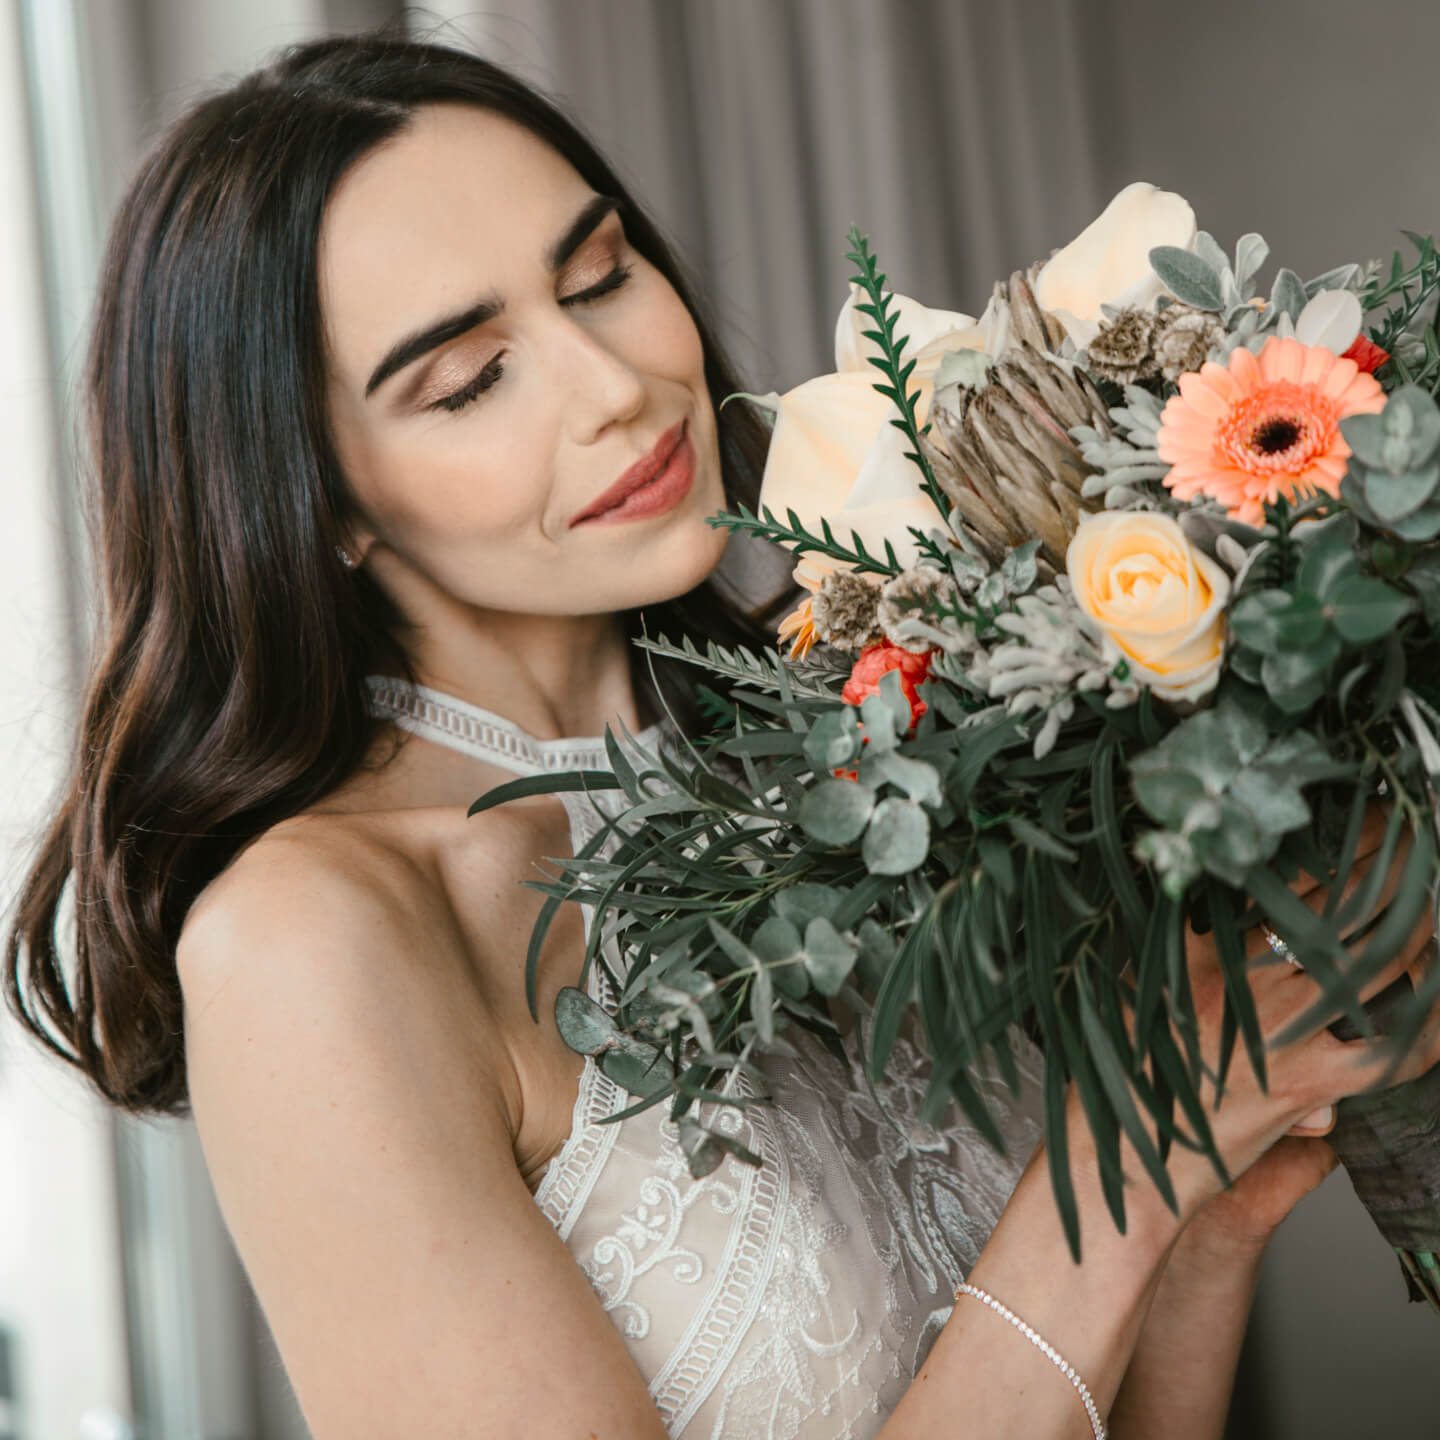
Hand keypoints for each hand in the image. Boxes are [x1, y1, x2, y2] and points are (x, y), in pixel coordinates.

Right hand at [1104, 803, 1439, 1243]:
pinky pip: (1393, 1048)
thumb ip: (1185, 946)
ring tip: (1438, 904)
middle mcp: (1242, 977)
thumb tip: (1226, 910)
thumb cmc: (1124, 1077)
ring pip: (1379, 964)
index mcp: (1198, 946)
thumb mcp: (1137, 987)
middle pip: (1344, 906)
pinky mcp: (1306, 1082)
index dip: (1341, 841)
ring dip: (1424, 929)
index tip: (1374, 817)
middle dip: (1399, 868)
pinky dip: (1433, 1024)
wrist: (1118, 1159)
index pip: (1285, 874)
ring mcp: (1278, 1027)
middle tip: (1424, 842)